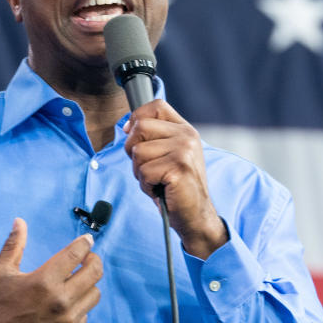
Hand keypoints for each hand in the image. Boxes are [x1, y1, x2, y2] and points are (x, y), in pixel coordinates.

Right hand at [0, 219, 102, 322]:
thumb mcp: (0, 273)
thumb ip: (14, 245)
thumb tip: (20, 221)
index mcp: (44, 280)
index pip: (76, 253)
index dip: (84, 243)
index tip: (87, 241)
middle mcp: (61, 300)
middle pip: (95, 272)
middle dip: (93, 261)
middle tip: (87, 259)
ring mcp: (68, 320)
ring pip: (94, 294)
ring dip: (87, 285)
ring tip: (74, 284)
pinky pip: (85, 315)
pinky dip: (79, 308)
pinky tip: (65, 307)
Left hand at [124, 100, 227, 258]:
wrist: (196, 215)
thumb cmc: (176, 187)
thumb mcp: (169, 155)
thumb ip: (153, 137)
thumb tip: (126, 126)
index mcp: (185, 130)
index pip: (155, 106)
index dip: (137, 119)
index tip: (136, 138)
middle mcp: (187, 136)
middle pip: (140, 127)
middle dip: (134, 151)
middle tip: (149, 168)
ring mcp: (184, 151)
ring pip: (138, 152)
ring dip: (140, 173)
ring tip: (158, 181)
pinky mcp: (178, 168)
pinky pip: (144, 172)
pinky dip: (146, 186)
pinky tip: (161, 190)